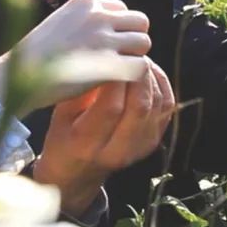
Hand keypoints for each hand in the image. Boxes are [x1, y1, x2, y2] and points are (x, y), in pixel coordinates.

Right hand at [0, 0, 151, 112]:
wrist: (21, 75)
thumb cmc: (37, 54)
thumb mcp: (60, 21)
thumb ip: (85, 19)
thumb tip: (111, 27)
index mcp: (86, 2)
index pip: (122, 8)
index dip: (118, 27)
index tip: (107, 42)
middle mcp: (98, 16)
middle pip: (140, 22)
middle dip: (133, 38)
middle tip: (119, 56)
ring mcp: (104, 40)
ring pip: (144, 42)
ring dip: (135, 56)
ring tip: (118, 69)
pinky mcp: (108, 65)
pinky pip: (140, 66)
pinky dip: (133, 75)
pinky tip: (117, 81)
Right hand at [32, 58, 174, 215]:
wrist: (77, 174)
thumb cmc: (63, 139)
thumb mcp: (59, 115)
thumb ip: (80, 90)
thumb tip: (101, 58)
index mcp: (88, 144)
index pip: (111, 107)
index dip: (116, 78)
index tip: (112, 55)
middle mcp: (118, 150)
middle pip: (140, 106)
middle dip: (138, 73)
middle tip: (129, 52)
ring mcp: (139, 147)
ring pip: (157, 104)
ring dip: (150, 76)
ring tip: (136, 59)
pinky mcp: (153, 141)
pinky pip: (166, 107)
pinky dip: (160, 84)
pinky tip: (147, 71)